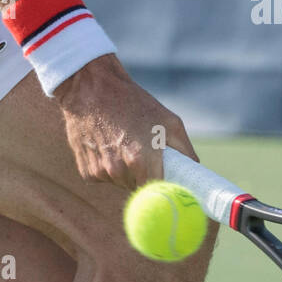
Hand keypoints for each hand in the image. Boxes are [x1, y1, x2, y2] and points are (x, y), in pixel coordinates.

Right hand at [54, 53, 197, 190]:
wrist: (91, 88)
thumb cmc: (133, 102)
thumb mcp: (168, 120)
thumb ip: (185, 151)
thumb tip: (195, 172)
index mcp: (142, 159)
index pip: (158, 194)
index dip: (164, 191)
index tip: (169, 188)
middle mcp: (119, 170)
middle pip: (139, 190)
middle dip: (145, 177)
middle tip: (144, 156)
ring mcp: (100, 172)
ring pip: (121, 184)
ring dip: (126, 172)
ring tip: (123, 144)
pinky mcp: (86, 171)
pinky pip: (104, 178)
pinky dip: (107, 167)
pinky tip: (106, 145)